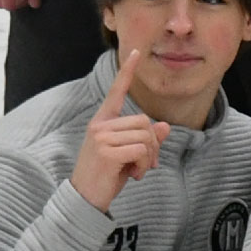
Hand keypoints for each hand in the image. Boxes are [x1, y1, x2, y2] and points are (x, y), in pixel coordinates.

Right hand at [69, 49, 172, 211]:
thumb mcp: (130, 156)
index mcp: (103, 122)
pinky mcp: (105, 150)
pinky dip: (145, 164)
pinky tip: (133, 175)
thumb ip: (146, 139)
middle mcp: (100, 125)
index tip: (136, 51)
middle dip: (153, 145)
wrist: (86, 199)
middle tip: (145, 164)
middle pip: (145, 121)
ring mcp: (101, 136)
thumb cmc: (107, 176)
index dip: (128, 72)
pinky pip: (142, 149)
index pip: (117, 91)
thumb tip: (164, 127)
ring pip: (146, 135)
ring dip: (149, 157)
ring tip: (136, 170)